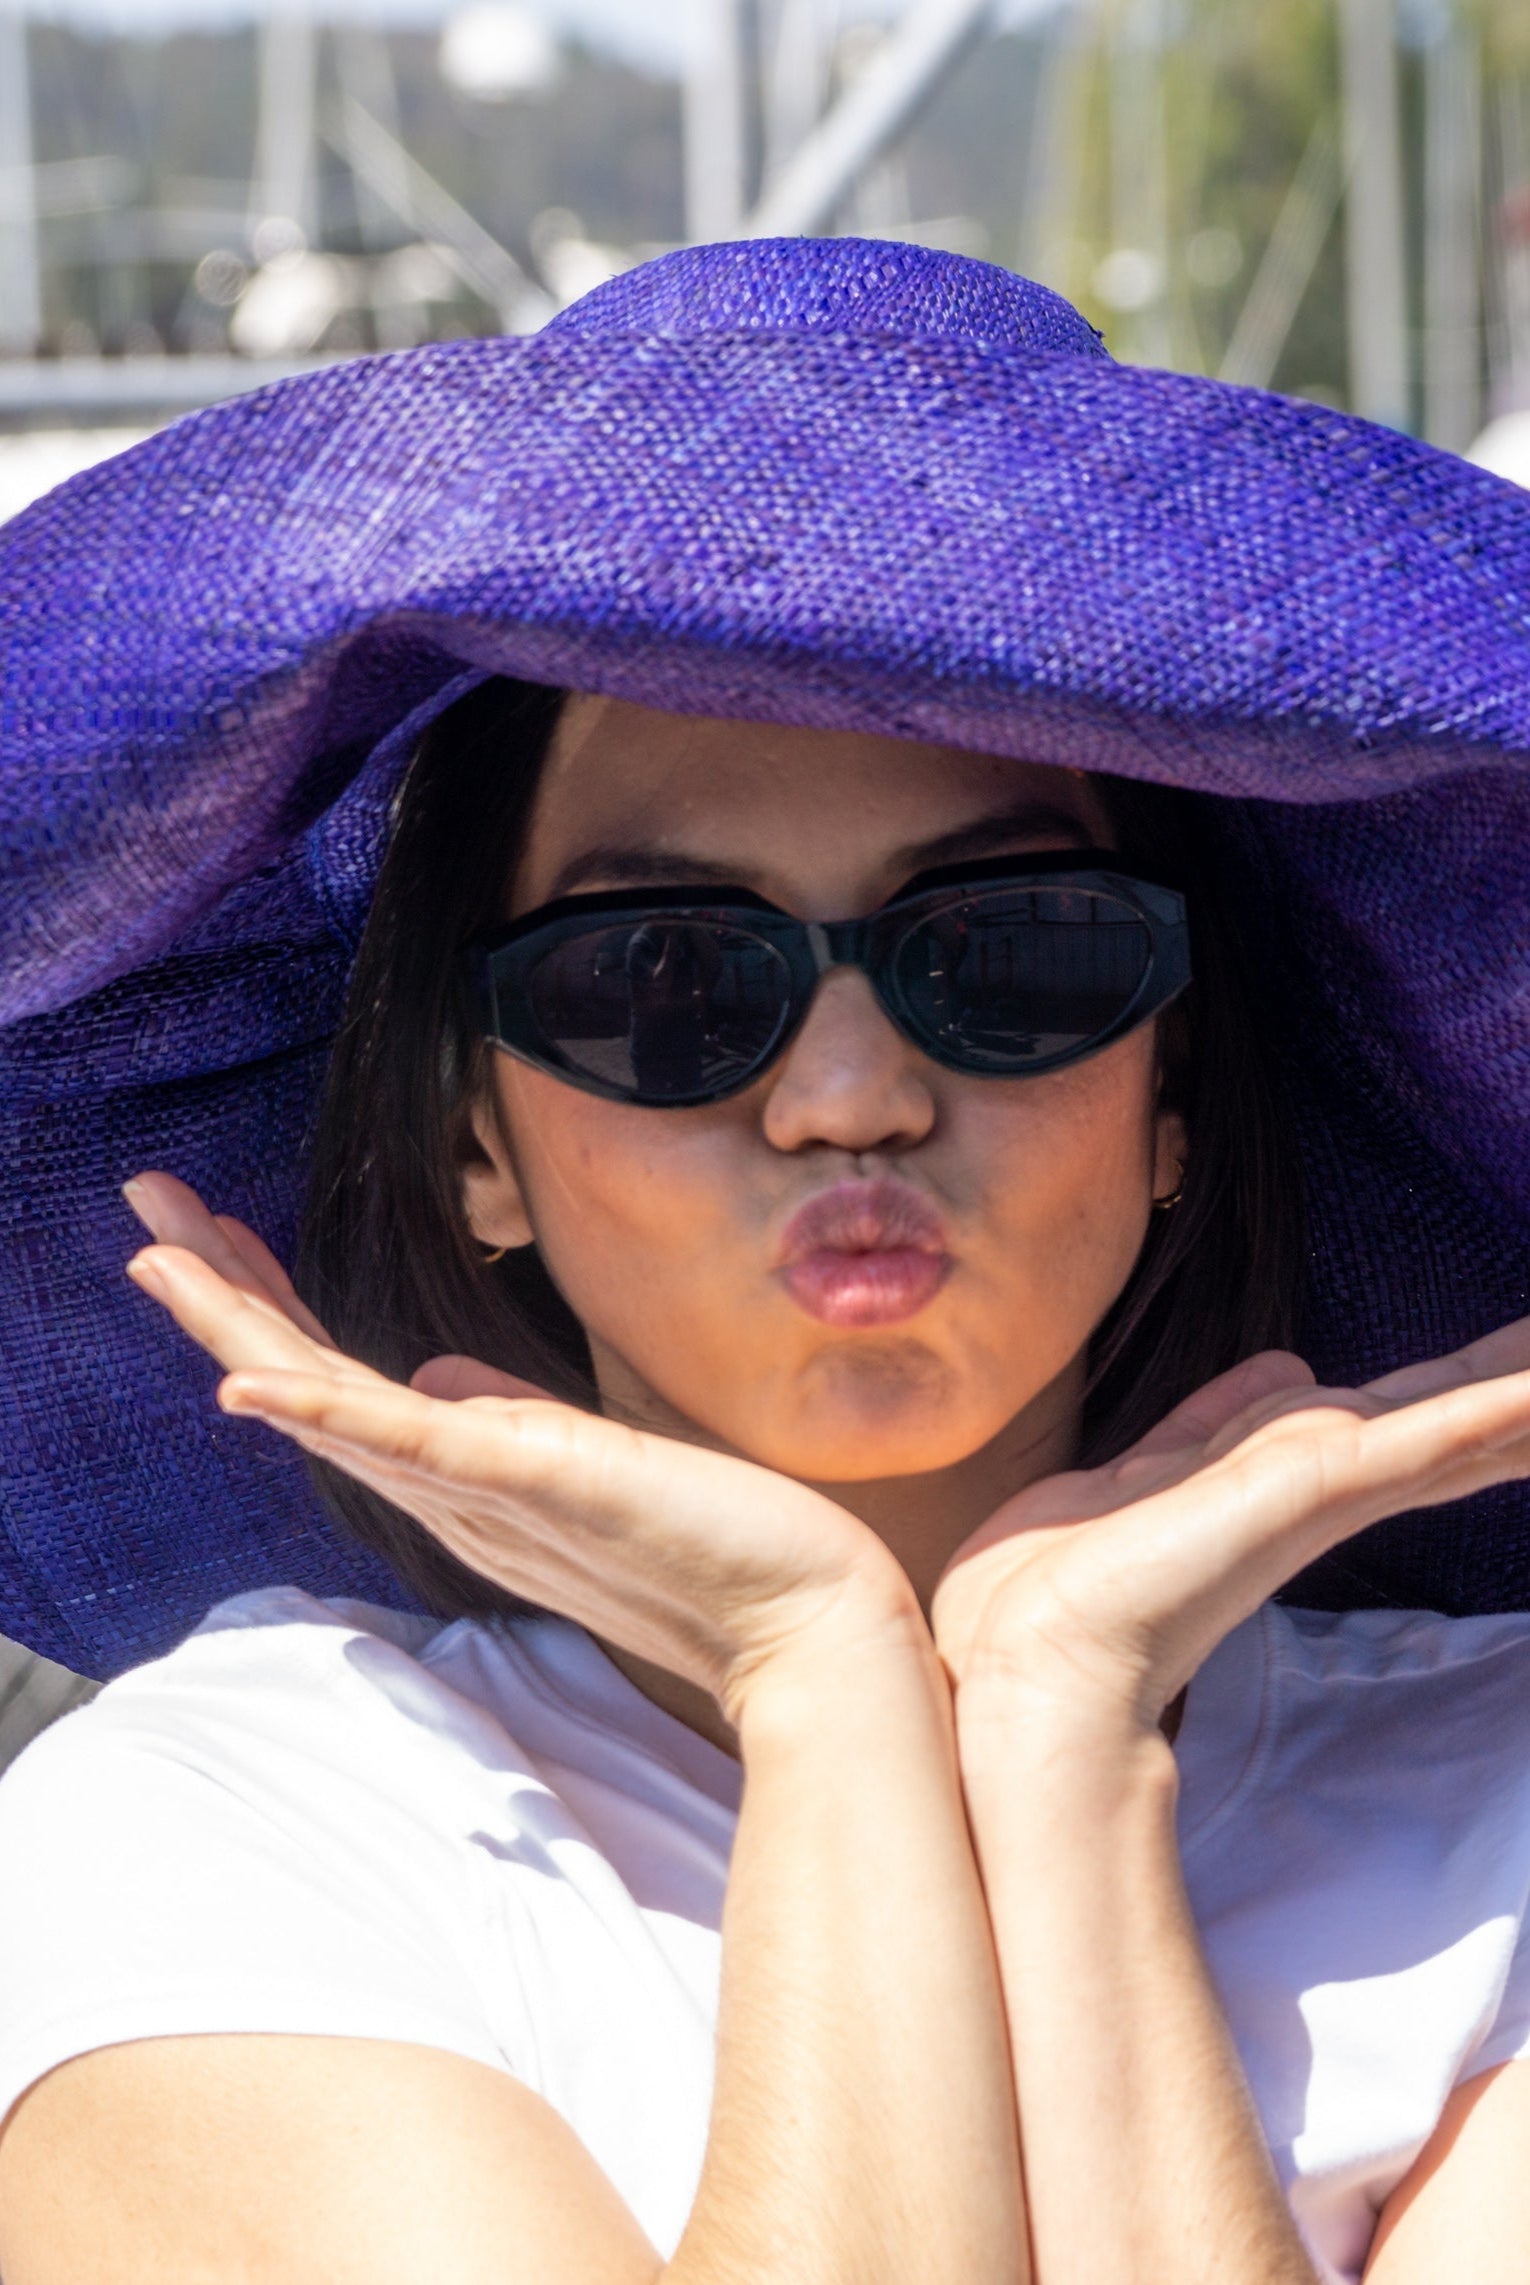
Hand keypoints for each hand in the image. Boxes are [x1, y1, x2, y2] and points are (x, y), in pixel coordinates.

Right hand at [122, 1173, 916, 1717]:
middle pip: (307, 1383)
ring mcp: (482, 1491)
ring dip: (239, 1328)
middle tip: (143, 1215)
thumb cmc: (708, 1542)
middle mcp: (450, 1490)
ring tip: (159, 1260)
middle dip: (221, 1298)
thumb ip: (502, 1418)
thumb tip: (434, 1374)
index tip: (211, 1240)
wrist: (801, 1621)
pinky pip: (408, 1444)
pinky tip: (251, 1380)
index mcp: (463, 1475)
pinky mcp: (530, 1484)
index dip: (270, 1312)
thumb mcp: (586, 1460)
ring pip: (331, 1400)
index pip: (342, 1382)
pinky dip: (325, 1410)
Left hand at [934, 1326, 1529, 1735]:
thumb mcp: (1147, 1473)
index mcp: (1270, 1478)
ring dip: (1510, 1401)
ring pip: (1447, 1425)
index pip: (1387, 1424)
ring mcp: (1316, 1489)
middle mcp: (1308, 1484)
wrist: (1026, 1659)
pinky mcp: (1314, 1488)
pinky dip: (1490, 1413)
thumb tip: (1285, 1369)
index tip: (1515, 1374)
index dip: (1453, 1395)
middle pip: (1434, 1422)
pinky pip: (1422, 1439)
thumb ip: (1213, 1423)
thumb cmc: (1056, 1584)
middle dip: (1501, 1391)